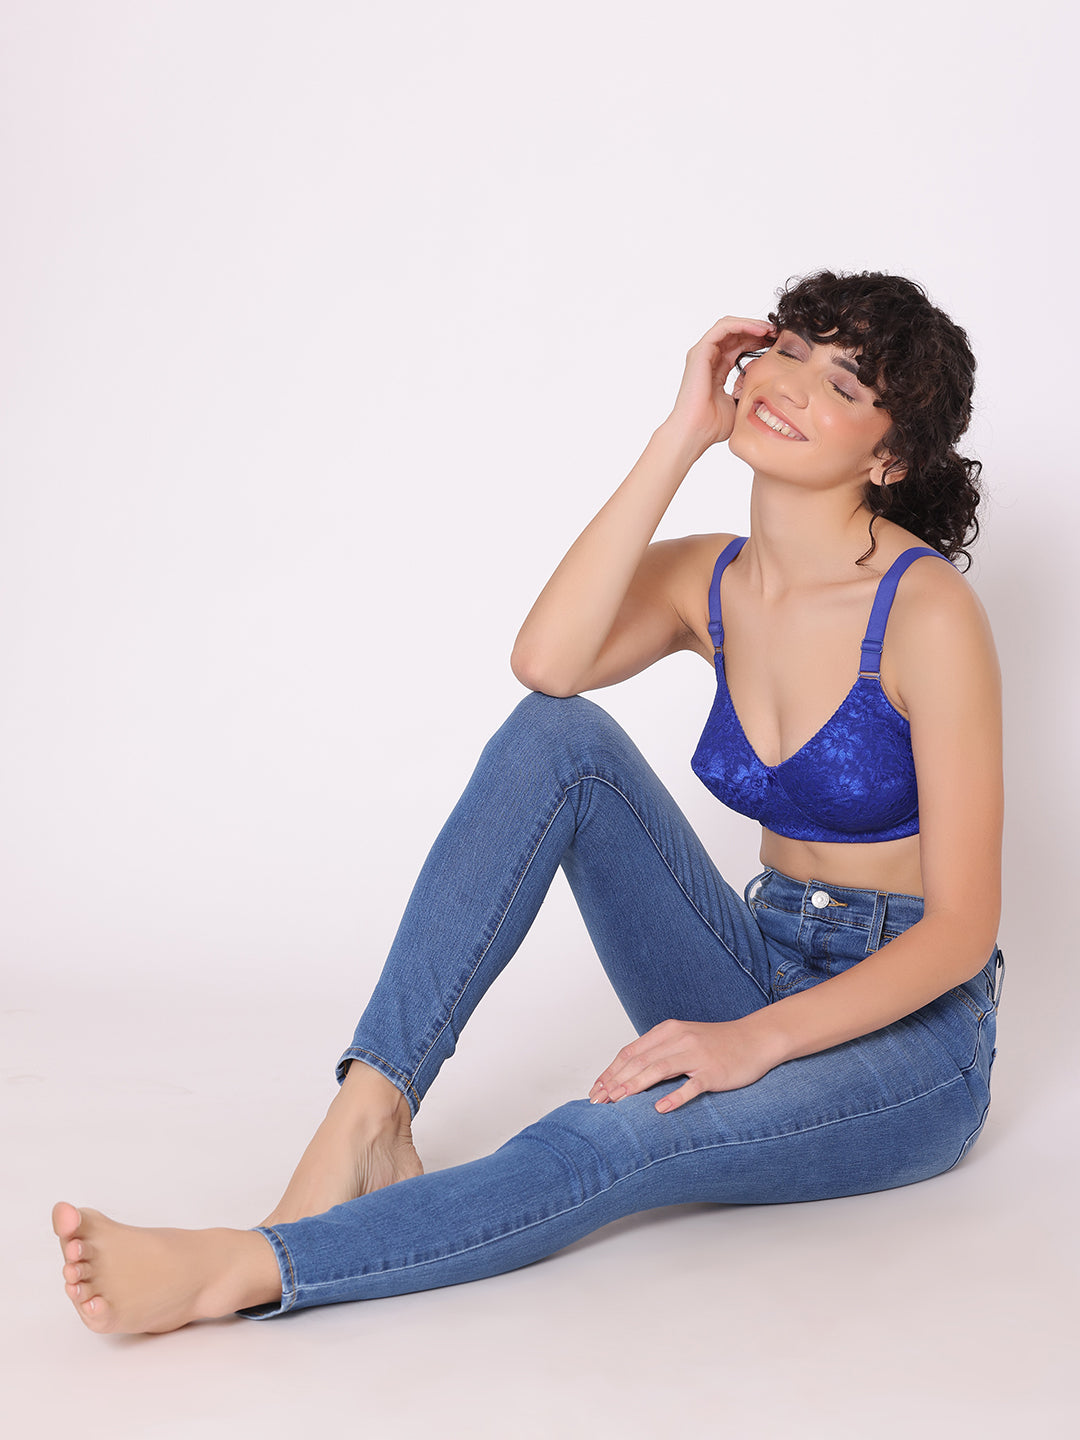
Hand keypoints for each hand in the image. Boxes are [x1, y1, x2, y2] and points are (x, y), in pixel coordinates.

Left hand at [589, 1016, 780, 1113]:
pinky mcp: (713, 1072)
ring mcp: (697, 1055)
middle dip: (615, 1082)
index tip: (595, 1090)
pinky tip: (659, 1109)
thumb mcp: (683, 1039)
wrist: (755, 1039)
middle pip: (639, 1061)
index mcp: (668, 1031)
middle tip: (598, 1102)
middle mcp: (679, 1039)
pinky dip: (674, 1097)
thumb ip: (658, 1052)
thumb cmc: (716, 1043)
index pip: (630, 1052)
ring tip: (617, 1102)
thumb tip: (628, 1074)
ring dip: (634, 1087)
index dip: (610, 1072)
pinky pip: (691, 1085)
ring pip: (659, 1070)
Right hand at [664, 316, 774, 454]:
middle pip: (735, 333)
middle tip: (777, 333)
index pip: (738, 346)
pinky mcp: (701, 352)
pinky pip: (723, 328)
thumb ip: (749, 388)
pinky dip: (742, 325)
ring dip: (752, 324)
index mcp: (717, 370)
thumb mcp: (740, 402)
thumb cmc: (713, 425)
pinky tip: (760, 331)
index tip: (776, 343)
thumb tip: (764, 381)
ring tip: (770, 329)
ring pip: (729, 326)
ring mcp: (703, 354)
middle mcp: (708, 359)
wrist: (697, 431)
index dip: (758, 342)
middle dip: (757, 330)